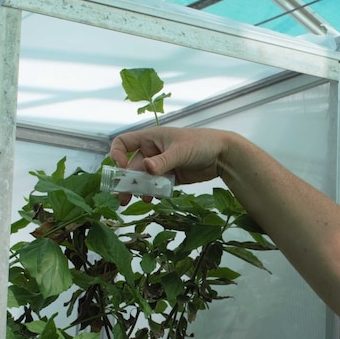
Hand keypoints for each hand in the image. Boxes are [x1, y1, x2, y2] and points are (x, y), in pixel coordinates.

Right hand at [109, 127, 235, 203]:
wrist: (222, 155)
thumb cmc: (201, 144)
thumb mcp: (180, 151)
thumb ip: (163, 161)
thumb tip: (145, 168)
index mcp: (150, 138)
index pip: (123, 143)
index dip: (117, 155)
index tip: (122, 169)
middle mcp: (152, 151)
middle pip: (132, 167)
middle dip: (128, 182)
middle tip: (123, 198)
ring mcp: (161, 164)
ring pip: (144, 178)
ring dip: (140, 189)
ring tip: (142, 200)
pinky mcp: (171, 176)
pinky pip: (156, 185)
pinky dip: (154, 192)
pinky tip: (155, 198)